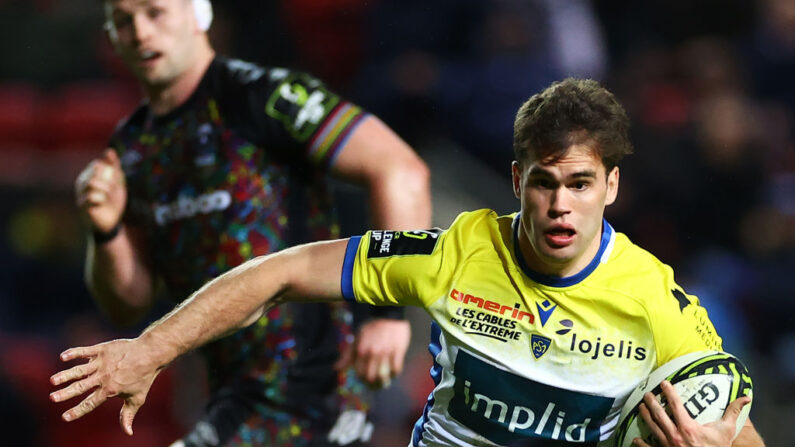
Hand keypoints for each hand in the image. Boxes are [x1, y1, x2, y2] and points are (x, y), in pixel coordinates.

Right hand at [49, 338, 160, 435]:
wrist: (151, 353)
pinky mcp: (103, 349)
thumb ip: (128, 415)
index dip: (77, 411)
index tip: (65, 417)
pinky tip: (63, 356)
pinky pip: (86, 351)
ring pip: (80, 370)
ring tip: (53, 380)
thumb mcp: (137, 398)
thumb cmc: (144, 377)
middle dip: (66, 393)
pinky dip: (74, 353)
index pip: (90, 403)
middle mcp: (104, 377)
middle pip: (81, 387)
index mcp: (110, 390)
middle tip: (53, 397)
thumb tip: (128, 433)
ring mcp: (102, 363)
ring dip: (66, 375)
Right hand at [75, 148, 126, 232]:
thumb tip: (109, 150)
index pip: (97, 165)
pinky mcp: (81, 204)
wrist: (111, 221)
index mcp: (90, 175)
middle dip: (109, 179)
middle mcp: (82, 182)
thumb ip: (114, 166)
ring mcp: (80, 193)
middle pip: (95, 172)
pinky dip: (100, 200)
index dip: (109, 171)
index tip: (117, 179)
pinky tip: (101, 204)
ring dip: (106, 189)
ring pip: (92, 182)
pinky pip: (90, 196)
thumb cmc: (113, 200)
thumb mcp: (117, 181)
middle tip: (116, 188)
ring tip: (109, 197)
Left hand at [335, 319, 409, 387]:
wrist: (389, 315)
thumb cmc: (371, 328)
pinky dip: (395, 373)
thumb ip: (347, 355)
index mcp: (361, 350)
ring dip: (384, 381)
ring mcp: (386, 352)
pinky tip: (394, 372)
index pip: (359, 373)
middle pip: (371, 377)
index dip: (362, 380)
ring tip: (384, 381)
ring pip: (384, 376)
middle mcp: (372, 352)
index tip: (365, 380)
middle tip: (375, 383)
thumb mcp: (357, 339)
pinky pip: (396, 369)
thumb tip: (335, 368)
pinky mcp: (398, 350)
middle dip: (372, 384)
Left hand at [634, 380, 751, 446]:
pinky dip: (642, 444)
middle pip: (659, 415)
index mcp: (688, 427)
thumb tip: (745, 398)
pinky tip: (636, 439)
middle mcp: (675, 435)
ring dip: (645, 417)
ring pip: (653, 427)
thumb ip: (732, 413)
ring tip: (640, 407)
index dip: (669, 392)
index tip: (663, 383)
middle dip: (652, 403)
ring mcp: (668, 446)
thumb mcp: (726, 431)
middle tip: (647, 394)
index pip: (675, 404)